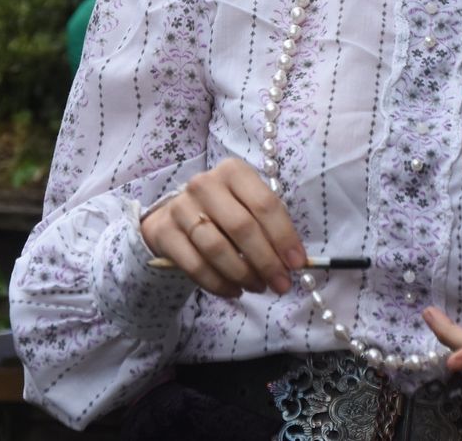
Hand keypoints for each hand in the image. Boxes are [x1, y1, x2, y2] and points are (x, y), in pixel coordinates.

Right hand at [140, 157, 306, 298]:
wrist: (176, 216)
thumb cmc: (224, 212)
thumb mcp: (248, 207)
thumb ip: (269, 228)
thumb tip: (293, 262)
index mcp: (233, 171)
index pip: (264, 204)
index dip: (284, 237)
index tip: (297, 264)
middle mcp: (205, 184)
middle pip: (241, 227)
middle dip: (266, 261)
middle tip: (281, 284)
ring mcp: (181, 207)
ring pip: (216, 248)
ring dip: (242, 274)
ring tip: (258, 287)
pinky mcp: (164, 232)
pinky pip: (195, 265)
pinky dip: (218, 283)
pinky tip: (234, 291)